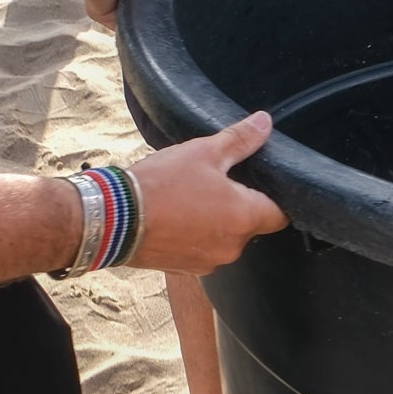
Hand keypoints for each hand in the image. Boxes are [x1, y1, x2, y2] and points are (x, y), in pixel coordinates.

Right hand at [129, 111, 285, 274]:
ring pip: (224, 238)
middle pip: (251, 226)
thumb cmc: (161, 185)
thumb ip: (240, 139)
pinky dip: (194, 235)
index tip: (263, 184)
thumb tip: (265, 123)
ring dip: (215, 221)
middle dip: (238, 205)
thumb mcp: (204, 152)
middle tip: (217, 183)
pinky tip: (176, 217)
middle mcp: (232, 247)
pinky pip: (201, 250)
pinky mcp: (185, 270)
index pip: (281, 215)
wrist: (112, 219)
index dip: (276, 198)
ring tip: (190, 198)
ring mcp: (208, 262)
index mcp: (244, 218)